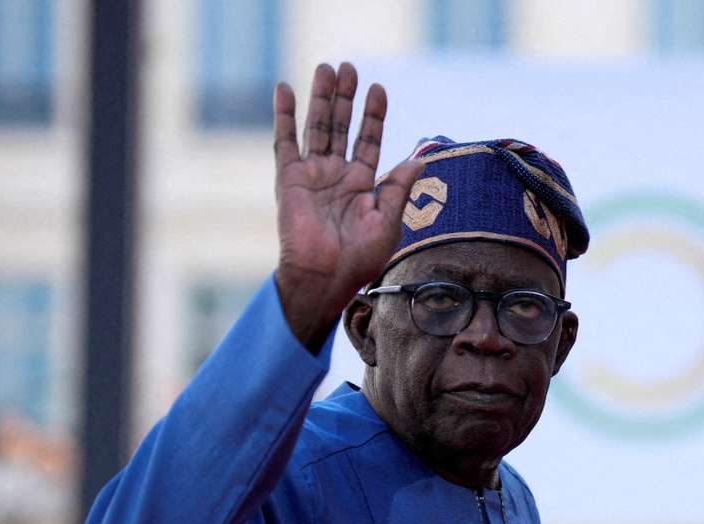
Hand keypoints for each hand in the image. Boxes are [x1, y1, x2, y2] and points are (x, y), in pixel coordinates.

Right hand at [272, 62, 422, 349]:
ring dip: (322, 98)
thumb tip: (420, 159)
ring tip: (327, 67)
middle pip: (342, 126)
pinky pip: (285, 141)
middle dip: (347, 98)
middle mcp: (337, 175)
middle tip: (350, 67)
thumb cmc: (359, 258)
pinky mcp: (289, 178)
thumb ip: (400, 187)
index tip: (379, 90)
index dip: (373, 116)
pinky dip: (284, 115)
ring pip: (318, 126)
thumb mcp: (388, 221)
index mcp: (362, 184)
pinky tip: (285, 90)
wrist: (326, 276)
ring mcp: (312, 174)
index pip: (368, 140)